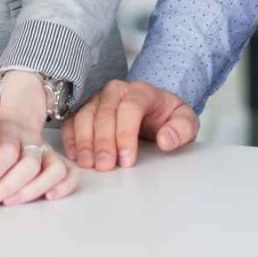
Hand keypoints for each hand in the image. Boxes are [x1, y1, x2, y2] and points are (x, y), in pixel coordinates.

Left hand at [0, 78, 77, 207]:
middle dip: (4, 187)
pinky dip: (64, 186)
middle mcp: (29, 139)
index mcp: (5, 130)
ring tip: (11, 203)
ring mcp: (46, 150)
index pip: (3, 151)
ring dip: (33, 189)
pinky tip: (49, 198)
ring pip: (51, 168)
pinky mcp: (60, 161)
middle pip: (26, 164)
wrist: (18, 114)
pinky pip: (70, 172)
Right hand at [62, 79, 197, 170]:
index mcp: (141, 91)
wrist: (156, 109)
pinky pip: (73, 120)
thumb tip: (166, 140)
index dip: (126, 134)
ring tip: (88, 164)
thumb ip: (182, 130)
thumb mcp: (185, 121)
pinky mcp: (86, 109)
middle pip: (105, 113)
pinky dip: (71, 138)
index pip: (130, 108)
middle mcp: (116, 91)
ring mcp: (98, 98)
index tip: (127, 159)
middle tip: (105, 166)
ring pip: (85, 115)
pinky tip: (75, 155)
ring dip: (85, 141)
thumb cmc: (168, 117)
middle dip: (104, 142)